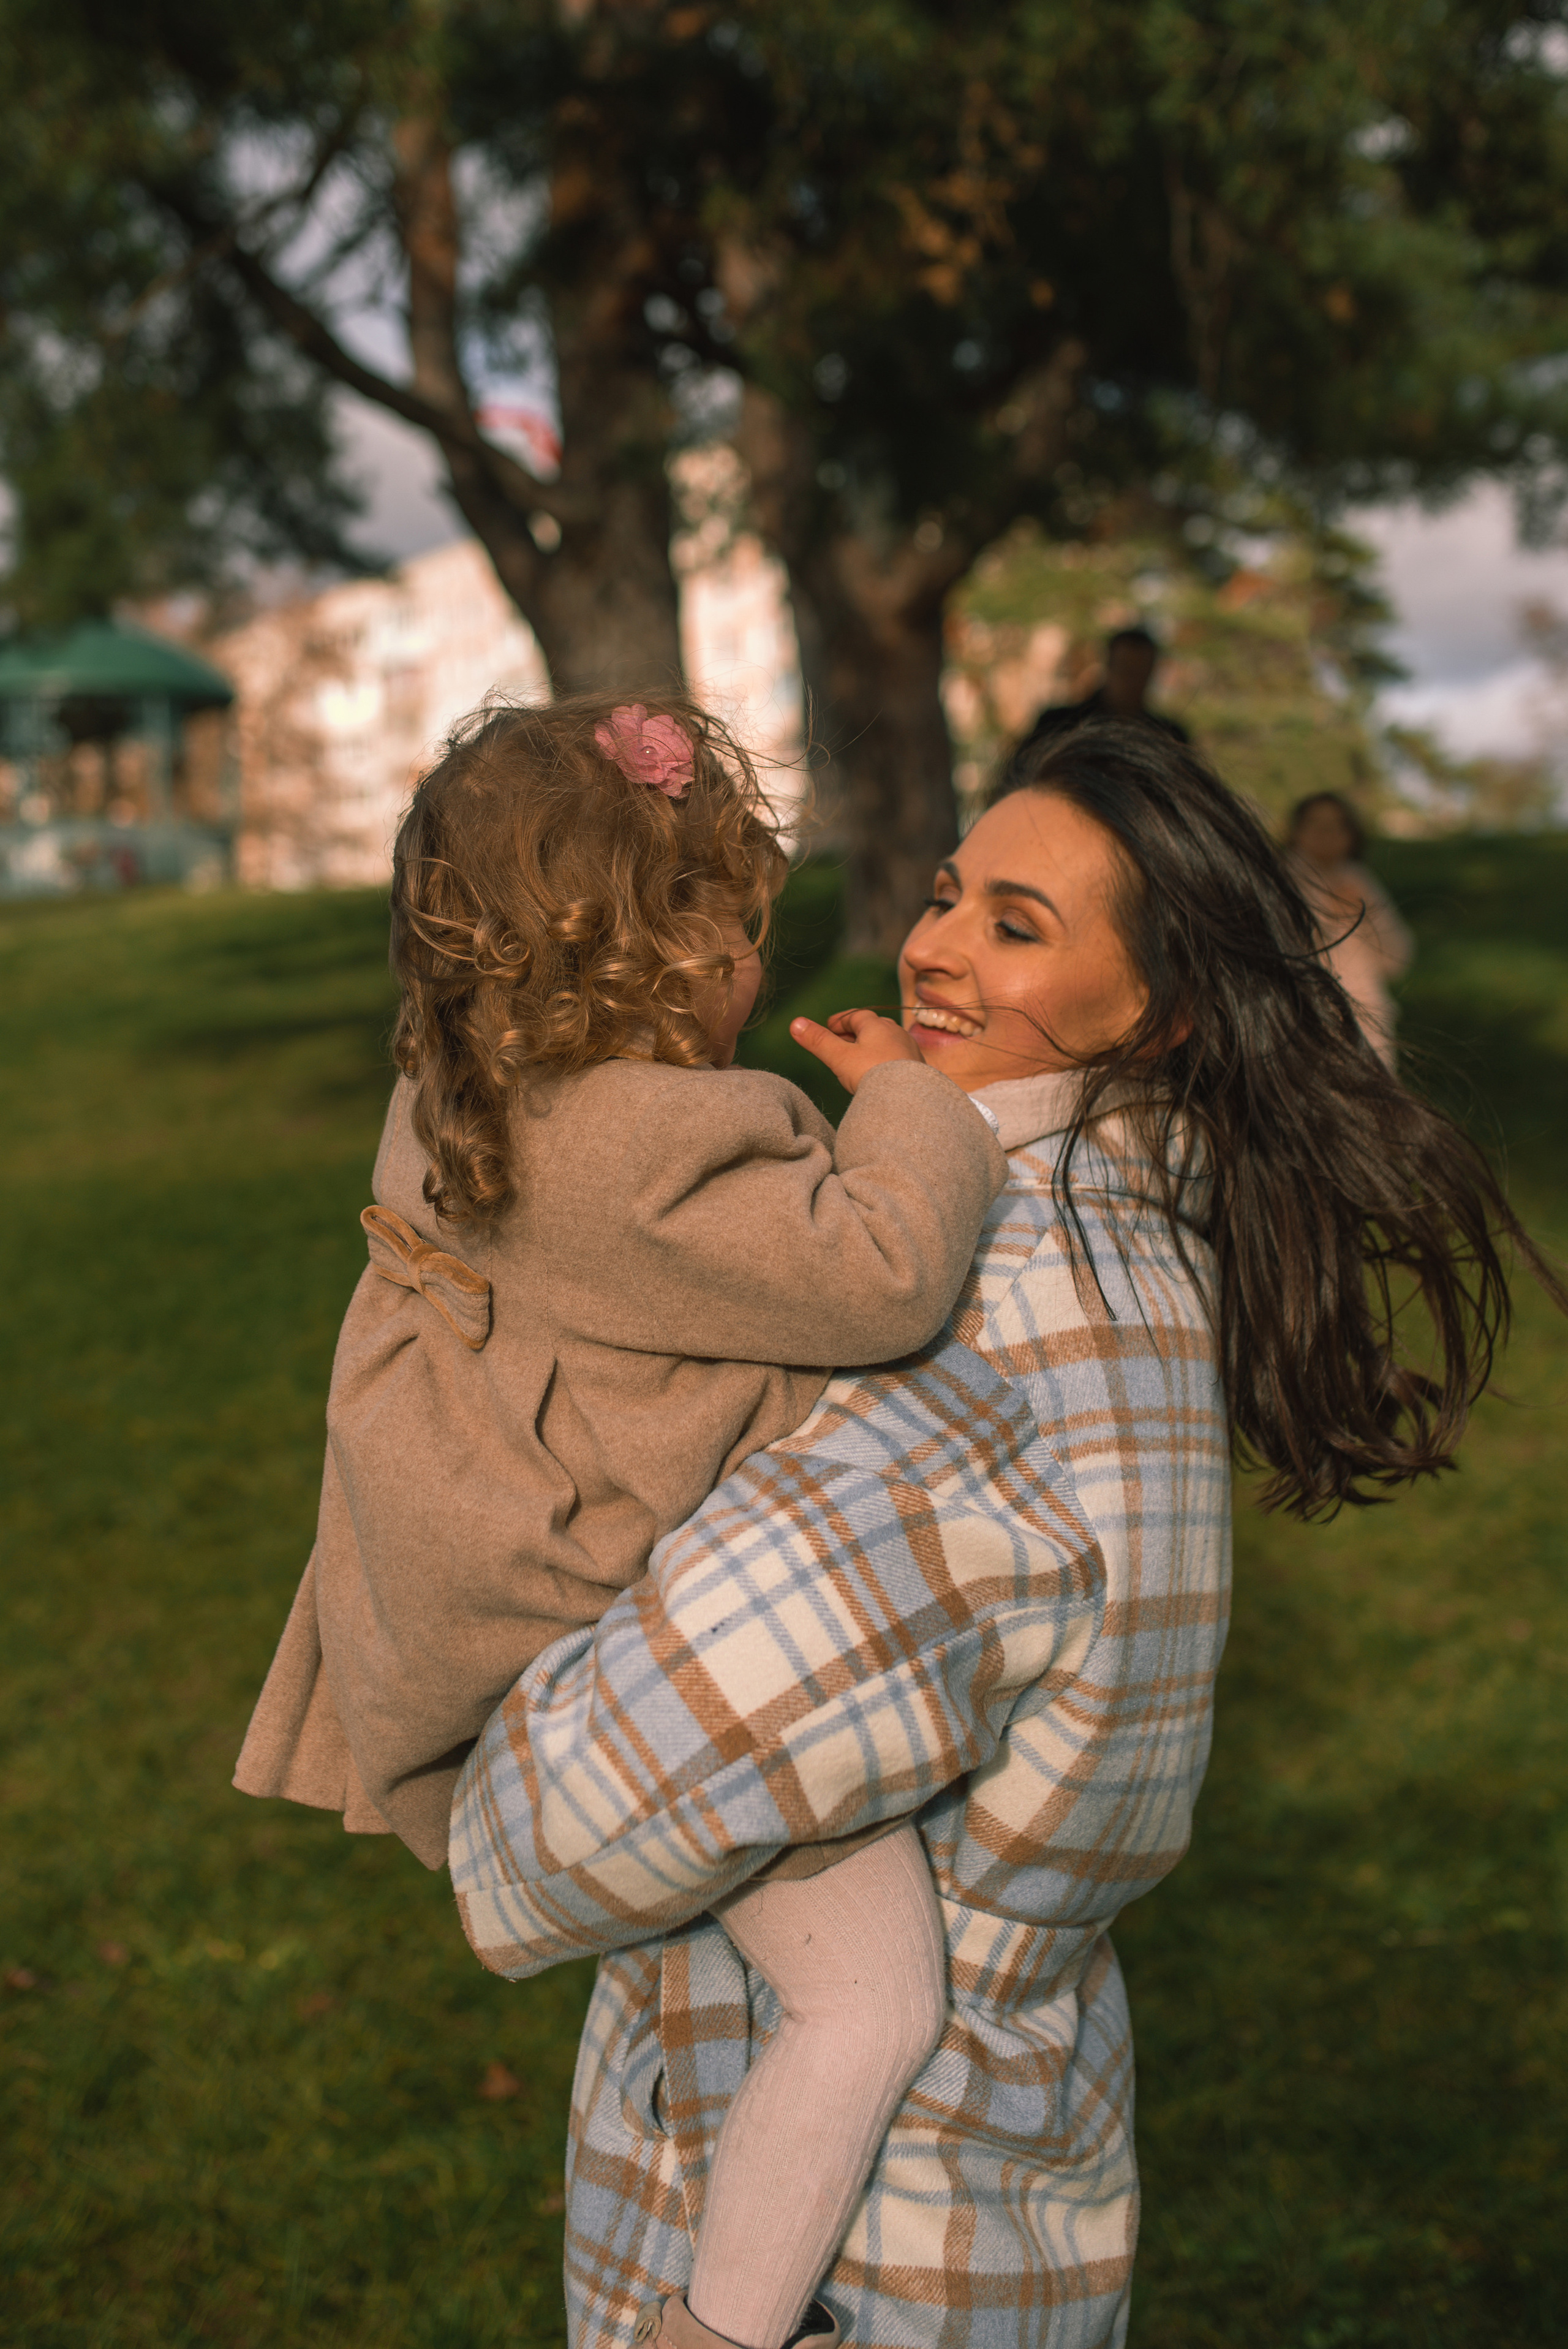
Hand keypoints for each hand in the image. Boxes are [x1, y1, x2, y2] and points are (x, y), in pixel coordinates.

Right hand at [789, 1006, 924, 1095]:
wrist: (909, 1098)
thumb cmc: (873, 1074)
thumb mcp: (839, 1057)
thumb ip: (818, 1041)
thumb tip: (794, 1023)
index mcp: (877, 1025)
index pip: (857, 1015)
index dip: (841, 1020)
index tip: (829, 1026)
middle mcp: (896, 1033)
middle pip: (873, 1027)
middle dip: (856, 1033)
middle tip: (841, 1043)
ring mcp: (909, 1049)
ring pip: (886, 1043)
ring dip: (871, 1048)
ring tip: (858, 1061)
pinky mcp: (917, 1068)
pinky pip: (897, 1059)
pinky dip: (884, 1062)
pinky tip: (879, 1076)